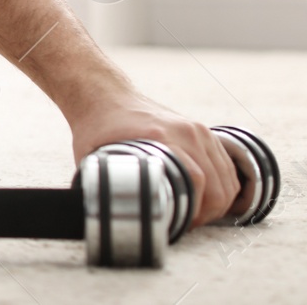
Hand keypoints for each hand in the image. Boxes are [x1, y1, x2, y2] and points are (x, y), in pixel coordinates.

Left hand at [69, 90, 241, 226]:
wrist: (105, 95)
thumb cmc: (97, 128)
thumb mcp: (93, 157)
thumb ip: (103, 186)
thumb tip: (104, 216)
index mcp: (159, 137)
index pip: (196, 180)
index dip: (194, 210)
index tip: (180, 224)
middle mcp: (185, 131)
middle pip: (217, 183)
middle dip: (209, 212)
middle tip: (189, 224)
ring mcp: (197, 129)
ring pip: (227, 176)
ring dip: (219, 202)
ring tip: (198, 214)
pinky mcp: (202, 130)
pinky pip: (226, 165)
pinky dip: (224, 186)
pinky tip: (209, 199)